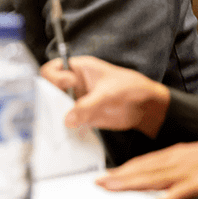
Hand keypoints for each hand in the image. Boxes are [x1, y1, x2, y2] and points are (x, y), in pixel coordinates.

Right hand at [40, 56, 170, 136]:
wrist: (147, 108)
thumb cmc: (131, 89)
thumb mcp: (108, 93)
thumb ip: (87, 106)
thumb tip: (67, 119)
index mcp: (79, 68)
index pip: (53, 68)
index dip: (55, 76)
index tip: (68, 84)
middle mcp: (75, 84)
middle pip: (50, 88)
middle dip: (51, 98)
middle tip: (62, 107)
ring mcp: (78, 99)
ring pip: (57, 106)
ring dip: (58, 114)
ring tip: (66, 122)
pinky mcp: (83, 115)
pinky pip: (68, 120)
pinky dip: (67, 126)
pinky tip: (72, 130)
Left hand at [97, 135, 197, 198]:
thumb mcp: (194, 163)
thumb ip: (176, 173)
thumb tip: (161, 186)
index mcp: (174, 155)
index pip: (142, 162)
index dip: (122, 169)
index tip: (106, 175)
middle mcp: (176, 161)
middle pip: (142, 170)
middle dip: (119, 177)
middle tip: (98, 183)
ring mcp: (187, 171)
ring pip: (153, 178)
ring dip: (131, 184)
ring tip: (112, 189)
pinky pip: (180, 192)